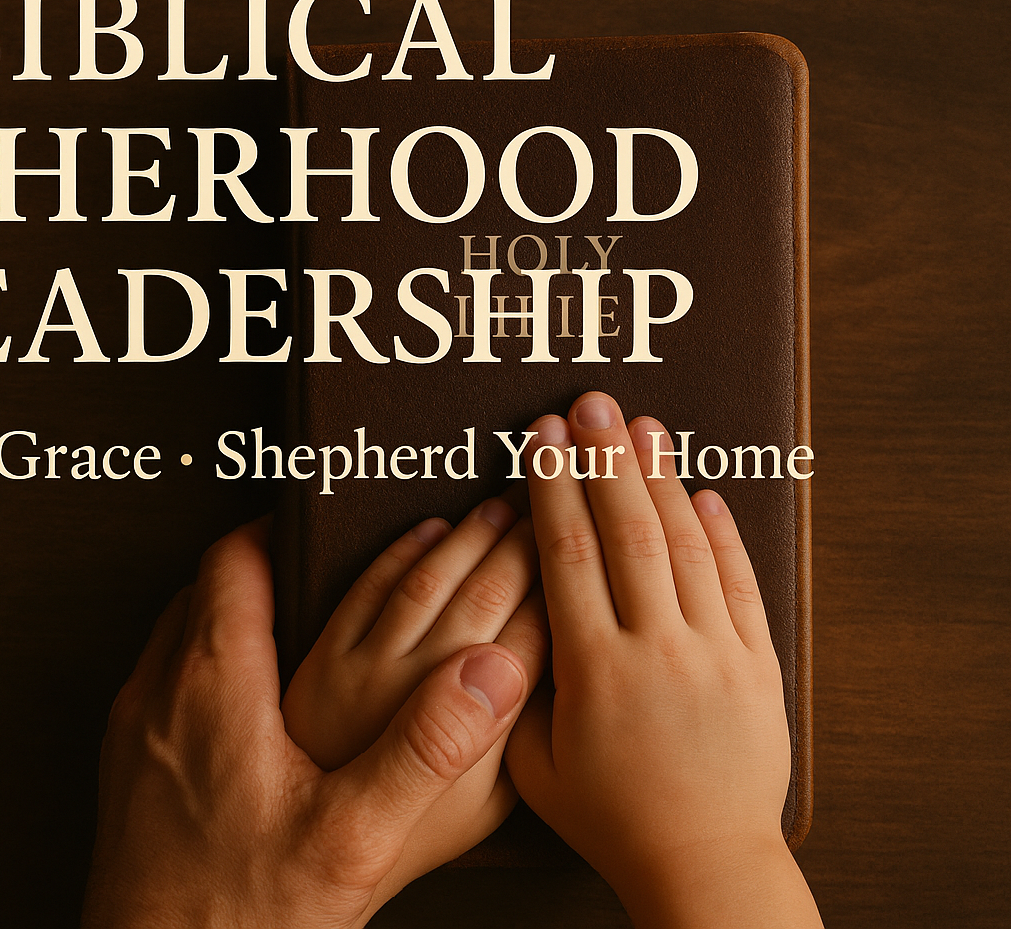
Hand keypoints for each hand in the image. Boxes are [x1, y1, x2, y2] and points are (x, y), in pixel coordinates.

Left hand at [83, 517, 535, 928]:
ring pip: (174, 638)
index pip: (235, 561)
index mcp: (213, 682)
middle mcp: (159, 691)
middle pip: (203, 591)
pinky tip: (243, 715)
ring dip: (224, 621)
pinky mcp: (124, 772)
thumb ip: (425, 748)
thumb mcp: (352, 836)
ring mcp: (133, 732)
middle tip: (309, 572)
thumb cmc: (239, 915)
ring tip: (282, 633)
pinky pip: (160, 688)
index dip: (280, 532)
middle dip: (258, 571)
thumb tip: (487, 668)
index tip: (319, 526)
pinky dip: (201, 673)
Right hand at [506, 392, 821, 928]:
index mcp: (593, 671)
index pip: (567, 557)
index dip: (553, 490)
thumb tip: (509, 623)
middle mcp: (656, 650)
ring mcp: (714, 654)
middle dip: (604, 460)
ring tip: (644, 426)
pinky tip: (706, 493)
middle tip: (588, 404)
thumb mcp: (534, 765)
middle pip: (628, 534)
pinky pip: (740, 586)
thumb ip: (519, 690)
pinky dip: (724, 536)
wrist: (705, 861)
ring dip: (663, 479)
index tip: (540, 440)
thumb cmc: (611, 818)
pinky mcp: (757, 667)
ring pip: (687, 547)